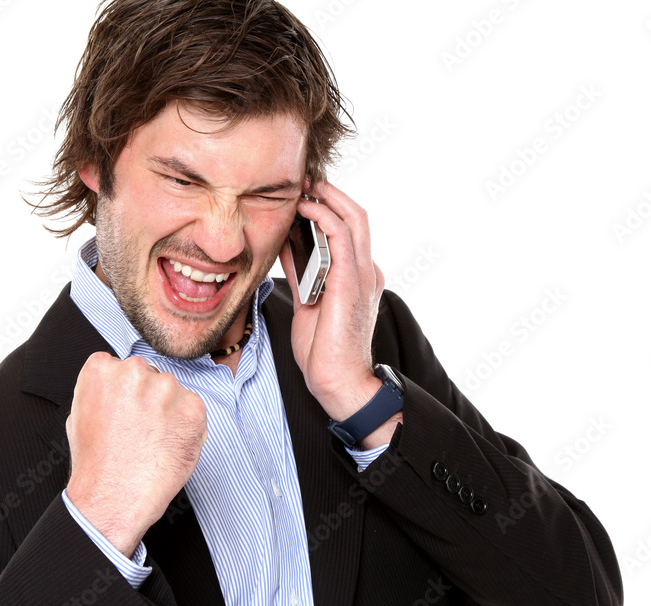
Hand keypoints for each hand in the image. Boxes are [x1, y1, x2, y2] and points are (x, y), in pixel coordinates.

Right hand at [65, 352, 206, 556]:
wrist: (115, 496)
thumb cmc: (96, 464)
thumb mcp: (79, 415)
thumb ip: (101, 391)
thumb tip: (115, 387)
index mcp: (101, 369)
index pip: (121, 367)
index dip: (125, 393)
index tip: (124, 411)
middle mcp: (135, 371)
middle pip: (149, 376)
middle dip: (148, 398)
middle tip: (140, 430)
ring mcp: (166, 388)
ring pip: (172, 392)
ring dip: (169, 411)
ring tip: (152, 442)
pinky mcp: (192, 407)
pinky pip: (193, 410)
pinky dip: (186, 426)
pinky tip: (168, 446)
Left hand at [279, 180, 397, 446]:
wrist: (336, 381)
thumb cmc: (322, 349)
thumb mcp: (306, 299)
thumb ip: (300, 270)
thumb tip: (284, 241)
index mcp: (358, 276)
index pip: (347, 230)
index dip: (326, 207)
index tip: (300, 195)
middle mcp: (365, 271)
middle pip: (355, 215)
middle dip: (328, 193)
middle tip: (302, 180)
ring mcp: (362, 274)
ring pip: (353, 217)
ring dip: (326, 196)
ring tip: (302, 185)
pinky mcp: (352, 281)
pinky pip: (341, 235)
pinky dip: (323, 215)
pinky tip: (304, 208)